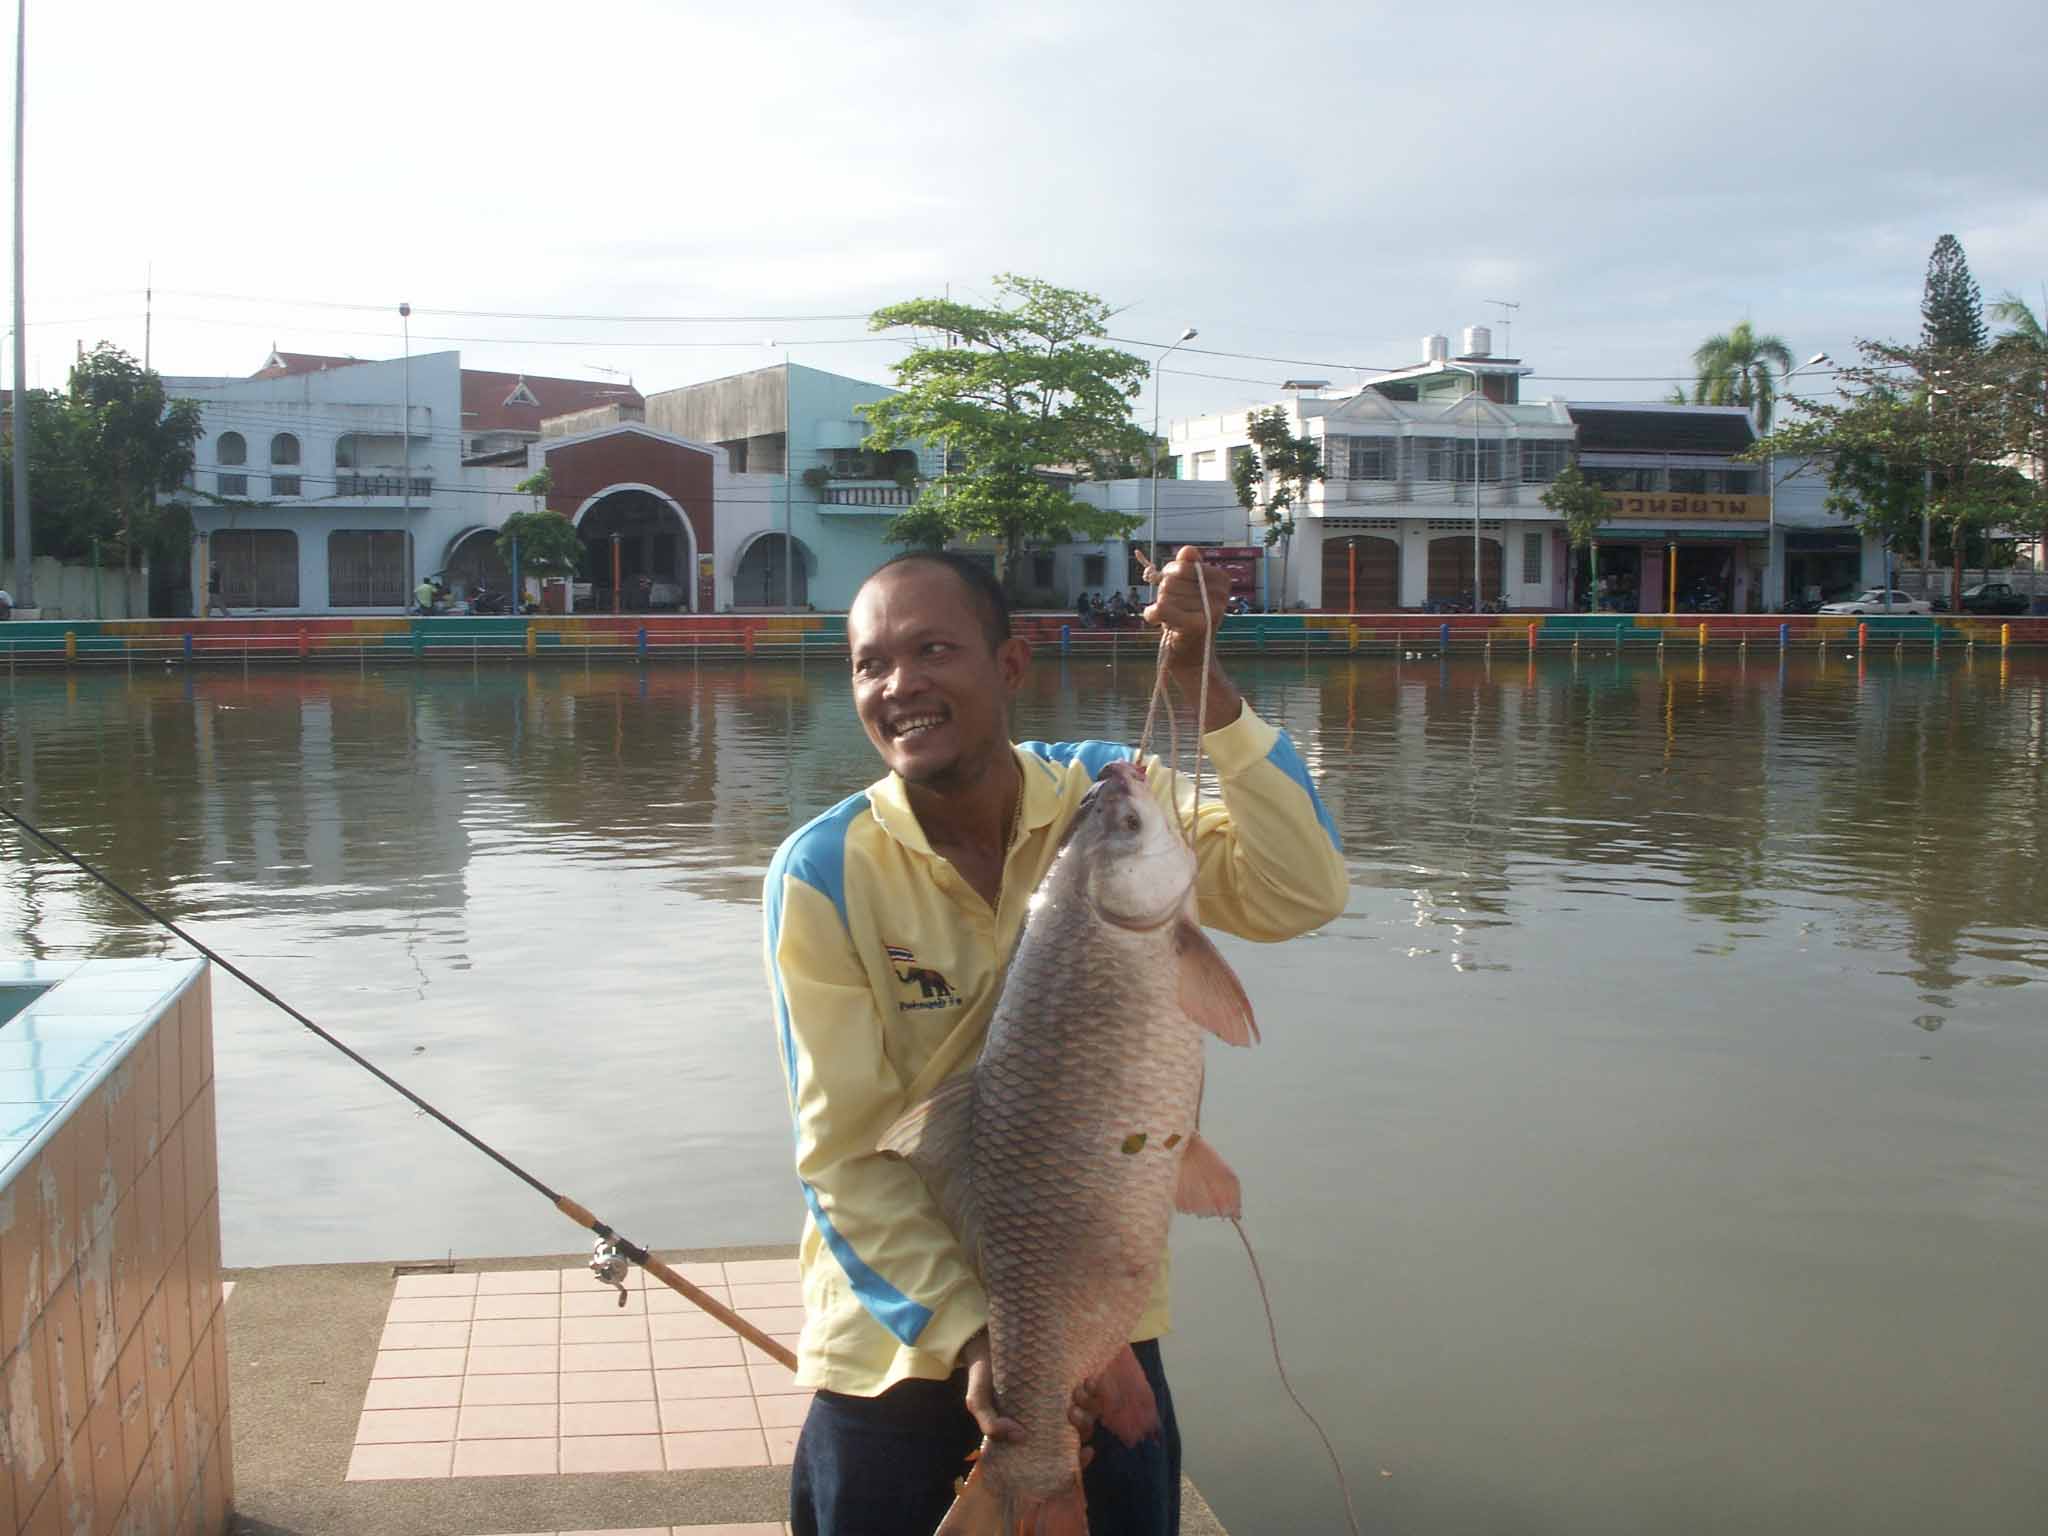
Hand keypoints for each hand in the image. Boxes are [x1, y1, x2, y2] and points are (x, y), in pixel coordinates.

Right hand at [960, 1333, 1099, 1468]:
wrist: (984, 1341)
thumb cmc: (982, 1376)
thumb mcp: (978, 1401)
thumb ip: (990, 1424)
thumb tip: (1020, 1436)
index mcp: (1032, 1432)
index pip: (1061, 1454)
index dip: (1078, 1459)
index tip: (1086, 1451)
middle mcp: (1049, 1418)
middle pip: (1080, 1432)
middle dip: (1083, 1425)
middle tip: (1070, 1412)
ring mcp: (1059, 1397)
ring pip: (1089, 1411)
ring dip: (1090, 1406)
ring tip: (1077, 1393)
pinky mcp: (1065, 1376)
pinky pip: (1089, 1388)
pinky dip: (1094, 1389)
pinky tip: (1088, 1381)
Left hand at [1142, 546, 1229, 673]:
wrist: (1190, 655)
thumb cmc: (1187, 617)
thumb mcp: (1188, 588)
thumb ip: (1187, 566)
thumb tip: (1188, 550)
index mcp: (1222, 580)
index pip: (1182, 564)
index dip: (1170, 574)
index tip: (1176, 588)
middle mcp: (1221, 594)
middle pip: (1172, 579)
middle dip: (1164, 592)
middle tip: (1173, 606)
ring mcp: (1211, 610)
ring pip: (1165, 594)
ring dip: (1159, 605)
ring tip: (1170, 616)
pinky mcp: (1197, 626)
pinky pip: (1162, 608)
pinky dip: (1151, 614)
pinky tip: (1156, 619)